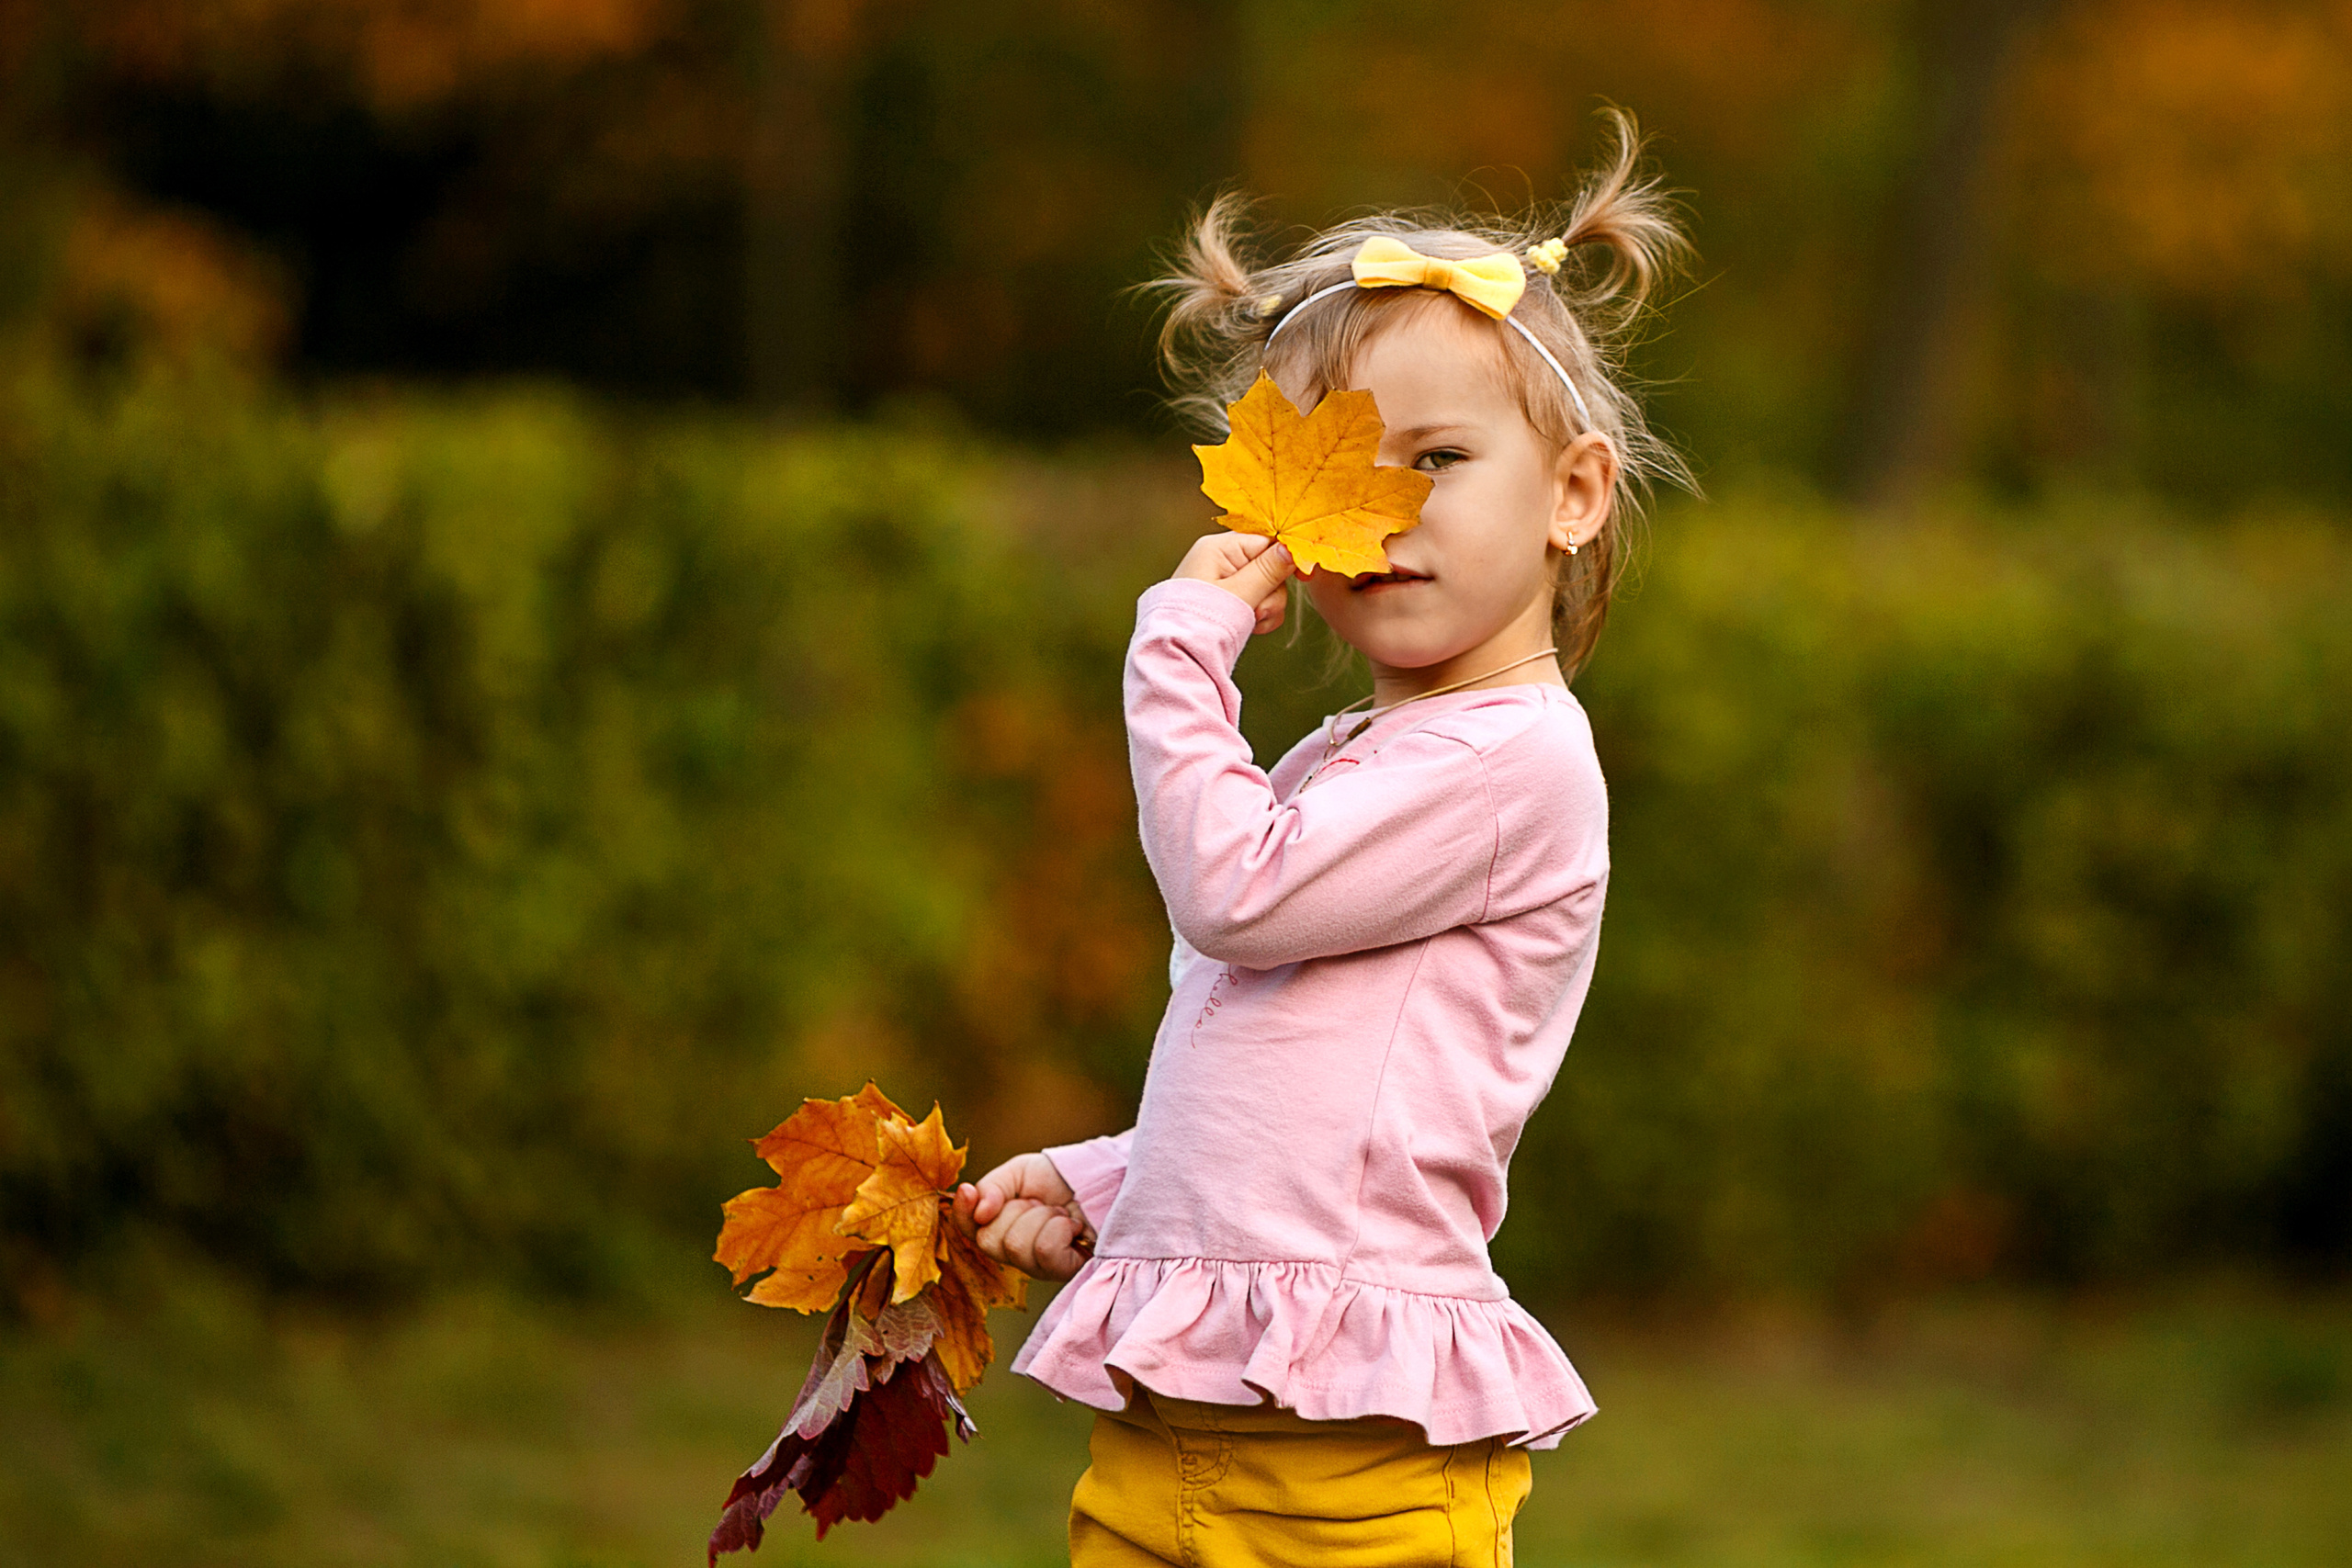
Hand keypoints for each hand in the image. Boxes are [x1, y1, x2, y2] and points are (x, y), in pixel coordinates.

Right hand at [952, 1152, 1092, 1281]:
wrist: (1103, 1176)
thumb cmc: (1060, 1179)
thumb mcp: (1020, 1172)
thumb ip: (992, 1187)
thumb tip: (979, 1213)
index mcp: (999, 1227)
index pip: (967, 1230)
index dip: (962, 1214)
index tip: (967, 1191)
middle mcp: (1015, 1252)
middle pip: (989, 1241)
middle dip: (1014, 1211)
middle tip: (1039, 1201)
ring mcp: (1039, 1266)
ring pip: (1016, 1246)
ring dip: (1041, 1217)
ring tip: (1059, 1213)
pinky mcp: (1064, 1271)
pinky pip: (1045, 1251)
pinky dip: (1059, 1228)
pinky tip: (1072, 1226)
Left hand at [1174, 534, 1293, 634]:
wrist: (1177, 656)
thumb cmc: (1201, 622)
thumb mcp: (1239, 594)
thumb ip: (1269, 570)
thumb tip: (1292, 547)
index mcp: (1219, 548)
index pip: (1266, 541)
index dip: (1287, 558)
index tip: (1303, 576)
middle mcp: (1221, 560)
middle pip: (1270, 565)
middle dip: (1271, 593)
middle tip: (1257, 610)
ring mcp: (1225, 581)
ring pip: (1268, 587)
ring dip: (1267, 608)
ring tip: (1250, 621)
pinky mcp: (1229, 600)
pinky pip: (1259, 601)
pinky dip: (1260, 616)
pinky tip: (1251, 628)